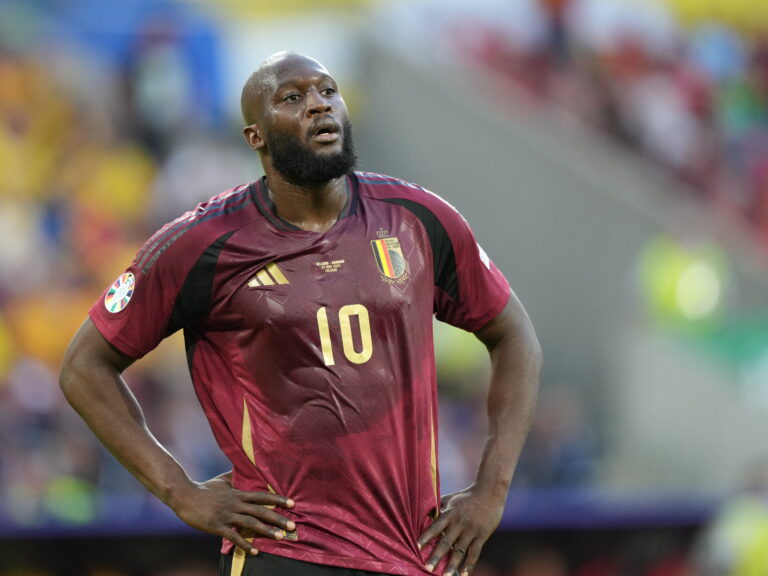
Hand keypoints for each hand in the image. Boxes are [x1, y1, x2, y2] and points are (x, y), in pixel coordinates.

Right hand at [171, 472, 295, 555]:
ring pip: (251, 523)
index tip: (292, 503)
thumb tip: (242, 468)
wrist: (184, 495)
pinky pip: (234, 536)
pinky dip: (246, 544)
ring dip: (267, 531)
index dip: (278, 499)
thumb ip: (233, 476)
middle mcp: (235, 503)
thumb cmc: (203, 488)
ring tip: (280, 537)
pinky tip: (256, 552)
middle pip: (261, 511)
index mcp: (237, 493)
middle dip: (278, 518)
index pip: (262, 496)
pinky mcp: (217, 525)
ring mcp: (227, 515)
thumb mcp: (221, 480)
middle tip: (293, 525)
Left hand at [417, 485, 504, 575]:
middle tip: (427, 568)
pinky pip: (475, 552)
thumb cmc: (467, 496)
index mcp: (450, 513)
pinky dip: (470, 564)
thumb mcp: (451, 498)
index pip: (435, 526)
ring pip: (460, 550)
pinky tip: (464, 574)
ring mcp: (471, 530)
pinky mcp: (482, 535)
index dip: (426, 536)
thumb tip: (425, 515)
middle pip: (446, 542)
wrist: (489, 492)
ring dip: (452, 564)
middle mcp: (459, 523)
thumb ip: (439, 507)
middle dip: (436, 556)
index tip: (416, 546)